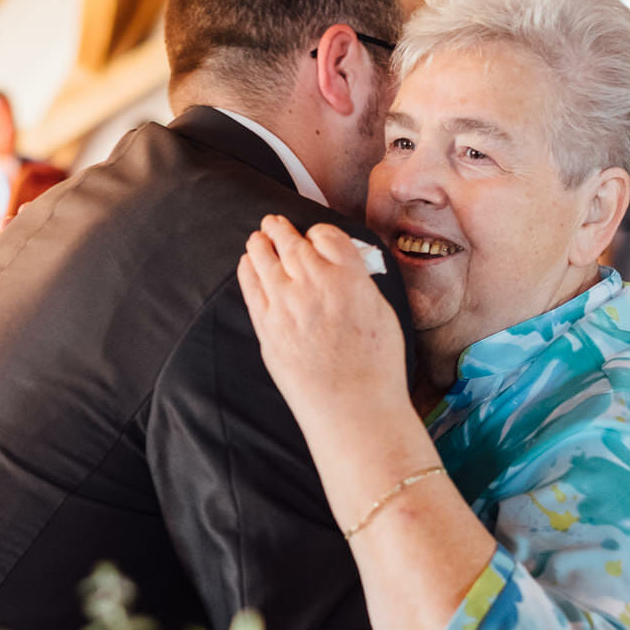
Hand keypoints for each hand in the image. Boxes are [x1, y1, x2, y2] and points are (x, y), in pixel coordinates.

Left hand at [238, 216, 408, 439]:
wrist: (353, 407)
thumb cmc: (376, 366)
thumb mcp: (381, 312)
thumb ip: (357, 283)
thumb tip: (343, 268)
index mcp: (349, 276)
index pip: (326, 235)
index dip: (318, 233)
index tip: (315, 236)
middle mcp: (313, 283)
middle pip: (291, 241)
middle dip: (281, 228)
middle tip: (274, 222)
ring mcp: (285, 304)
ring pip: (265, 258)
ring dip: (260, 242)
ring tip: (258, 237)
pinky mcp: (266, 326)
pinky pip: (251, 286)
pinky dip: (248, 269)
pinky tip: (248, 263)